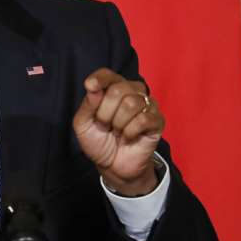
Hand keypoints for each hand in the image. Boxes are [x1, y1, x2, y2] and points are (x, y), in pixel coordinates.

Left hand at [72, 68, 164, 195]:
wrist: (112, 166)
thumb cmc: (98, 141)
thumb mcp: (83, 124)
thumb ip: (87, 105)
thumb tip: (92, 87)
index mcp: (112, 88)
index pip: (108, 74)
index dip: (100, 78)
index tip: (89, 86)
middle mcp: (131, 92)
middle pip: (118, 89)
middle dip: (105, 112)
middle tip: (105, 125)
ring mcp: (147, 105)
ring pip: (132, 103)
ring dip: (118, 123)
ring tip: (117, 131)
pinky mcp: (157, 120)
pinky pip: (143, 119)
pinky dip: (130, 132)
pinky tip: (128, 137)